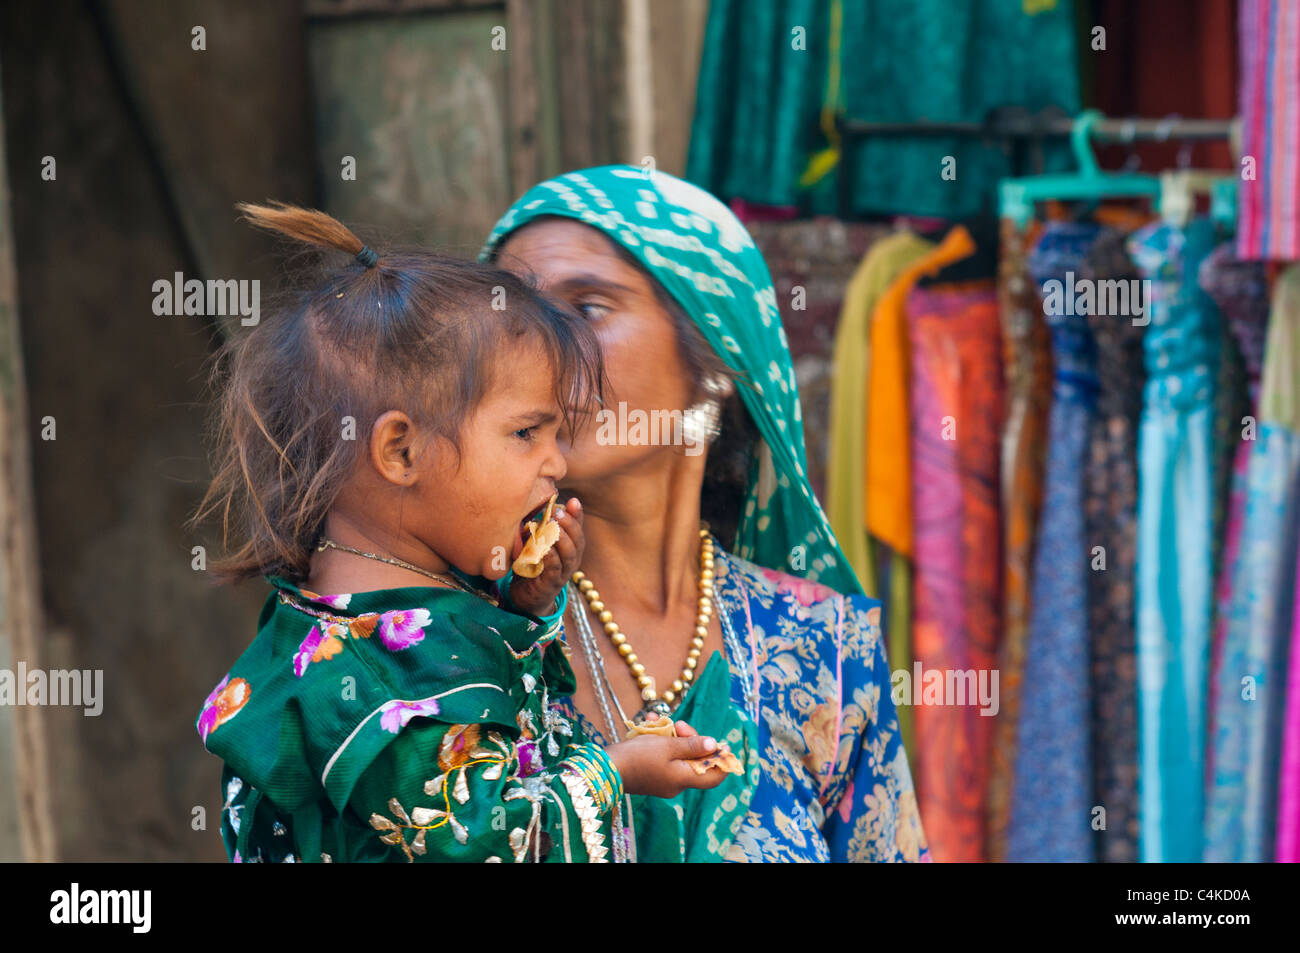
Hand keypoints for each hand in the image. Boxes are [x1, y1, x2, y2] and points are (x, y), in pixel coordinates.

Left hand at [507, 497, 583, 616]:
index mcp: (571, 548)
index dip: (578, 515)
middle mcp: (571, 560)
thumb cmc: (533, 566)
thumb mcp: (539, 544)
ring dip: (562, 539)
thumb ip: (543, 528)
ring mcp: (563, 573)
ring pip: (569, 554)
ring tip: (554, 527)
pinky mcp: (551, 583)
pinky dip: (551, 557)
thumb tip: (541, 504)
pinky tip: (545, 548)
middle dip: (570, 525)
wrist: (526, 597)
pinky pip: (555, 568)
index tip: (573, 501)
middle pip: (578, 541)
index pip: (579, 529)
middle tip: (558, 512)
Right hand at [604, 721, 729, 797]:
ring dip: (671, 736)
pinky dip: (659, 741)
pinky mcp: (650, 774)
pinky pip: (662, 756)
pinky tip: (648, 724)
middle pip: (694, 761)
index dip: (721, 760)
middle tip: (679, 724)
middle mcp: (676, 783)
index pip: (714, 777)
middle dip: (690, 739)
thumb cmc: (637, 757)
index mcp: (683, 779)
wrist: (605, 769)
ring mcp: (662, 780)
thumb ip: (691, 745)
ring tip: (657, 719)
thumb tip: (714, 745)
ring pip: (677, 755)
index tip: (721, 743)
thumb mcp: (667, 746)